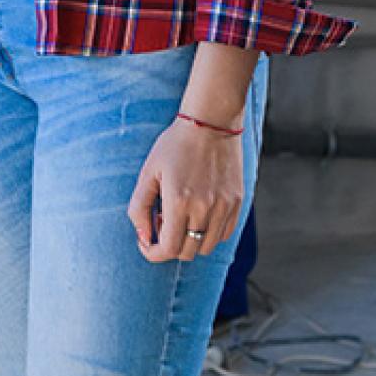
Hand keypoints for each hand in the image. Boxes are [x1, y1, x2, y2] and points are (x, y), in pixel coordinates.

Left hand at [126, 116, 245, 263]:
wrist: (211, 122)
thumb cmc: (175, 144)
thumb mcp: (148, 172)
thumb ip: (139, 208)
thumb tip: (143, 237)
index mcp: (179, 201)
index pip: (168, 249)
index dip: (153, 253)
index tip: (147, 242)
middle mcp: (204, 208)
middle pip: (187, 252)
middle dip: (169, 245)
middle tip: (161, 222)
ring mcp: (224, 206)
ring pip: (206, 247)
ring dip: (189, 241)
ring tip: (181, 217)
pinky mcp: (236, 202)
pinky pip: (223, 234)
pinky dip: (208, 233)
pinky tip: (198, 214)